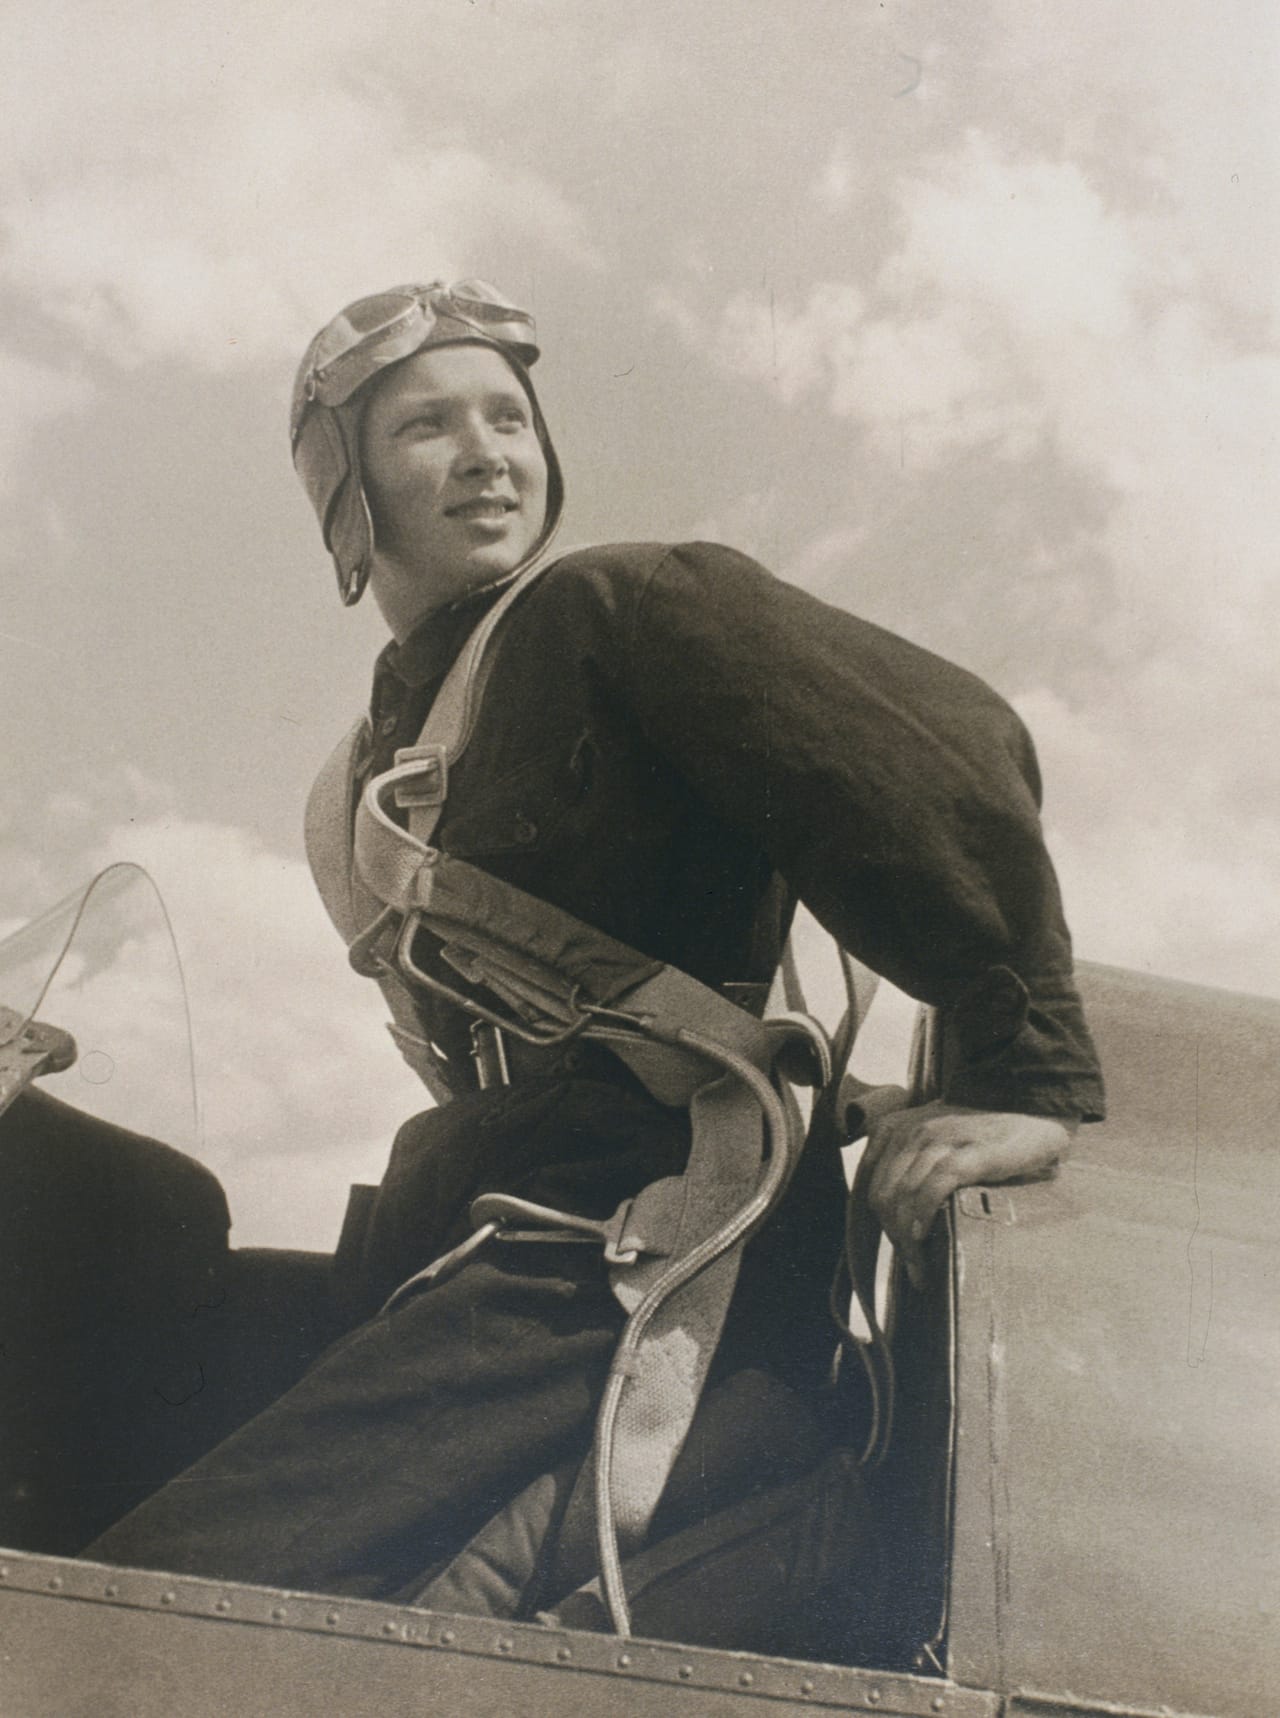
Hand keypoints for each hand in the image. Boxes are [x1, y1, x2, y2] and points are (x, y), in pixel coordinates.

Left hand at [861, 1102, 1076, 1288]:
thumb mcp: (935, 1141)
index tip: (901, 1249)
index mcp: (899, 1128)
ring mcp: (942, 1140)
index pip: (873, 1185)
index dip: (881, 1223)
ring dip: (907, 1239)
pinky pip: (934, 1187)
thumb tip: (897, 1216)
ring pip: (904, 1196)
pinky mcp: (971, 1152)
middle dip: (893, 1238)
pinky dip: (924, 1215)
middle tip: (914, 1267)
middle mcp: (914, 1131)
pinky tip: (926, 1235)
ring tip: (922, 1268)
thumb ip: (910, 1165)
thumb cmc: (983, 1136)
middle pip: (884, 1195)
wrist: (1033, 1114)